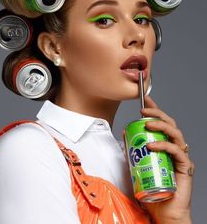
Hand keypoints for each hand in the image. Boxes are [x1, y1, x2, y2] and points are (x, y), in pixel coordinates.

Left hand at [140, 96, 193, 223]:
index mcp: (164, 144)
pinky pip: (176, 151)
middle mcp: (174, 147)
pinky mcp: (183, 166)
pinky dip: (164, 145)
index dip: (154, 109)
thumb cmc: (152, 187)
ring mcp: (180, 156)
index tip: (145, 99)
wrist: (162, 210)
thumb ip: (133, 148)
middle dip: (157, 113)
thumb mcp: (138, 163)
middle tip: (143, 111)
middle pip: (170, 124)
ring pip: (175, 134)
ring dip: (160, 125)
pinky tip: (152, 145)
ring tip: (146, 123)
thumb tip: (126, 131)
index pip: (161, 122)